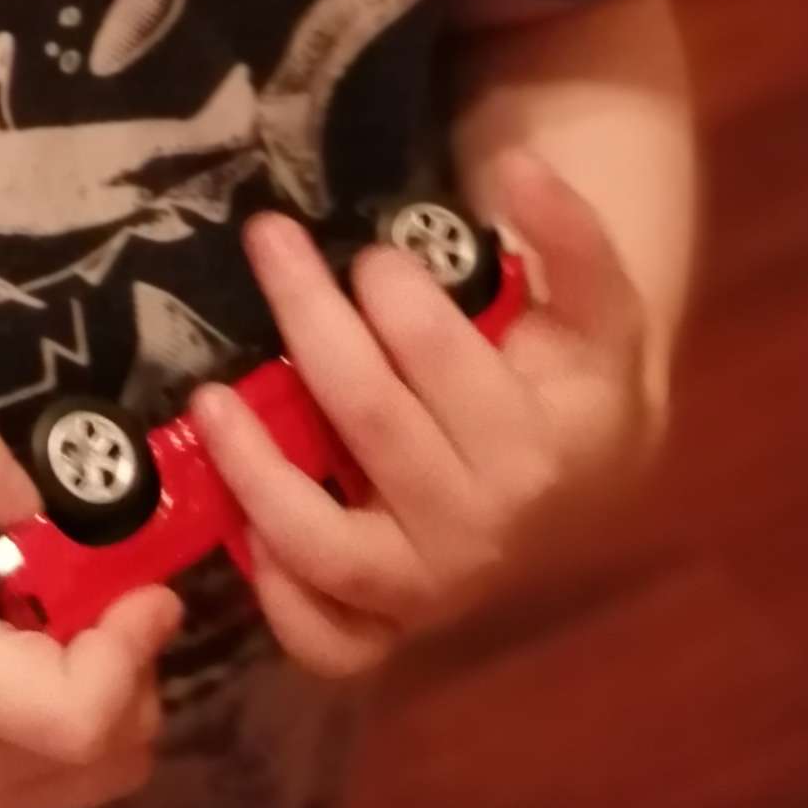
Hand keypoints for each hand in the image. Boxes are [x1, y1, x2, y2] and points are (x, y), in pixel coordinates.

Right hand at [0, 403, 182, 807]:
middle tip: (109, 590)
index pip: (76, 717)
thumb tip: (37, 502)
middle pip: (113, 746)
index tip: (145, 587)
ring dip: (123, 689)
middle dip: (134, 660)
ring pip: (116, 766)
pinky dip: (100, 719)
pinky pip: (92, 778)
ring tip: (75, 623)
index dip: (129, 653)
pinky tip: (54, 660)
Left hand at [188, 152, 663, 681]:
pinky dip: (278, 599)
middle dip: (306, 315)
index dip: (387, 287)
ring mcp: (429, 587)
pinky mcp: (388, 627)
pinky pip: (325, 641)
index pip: (434, 351)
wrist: (588, 490)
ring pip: (326, 539)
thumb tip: (519, 166)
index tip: (368, 253)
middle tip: (270, 241)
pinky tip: (242, 529)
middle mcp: (482, 529)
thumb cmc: (574, 382)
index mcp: (539, 446)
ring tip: (209, 394)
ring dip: (254, 465)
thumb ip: (574, 235)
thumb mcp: (598, 309)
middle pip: (364, 415)